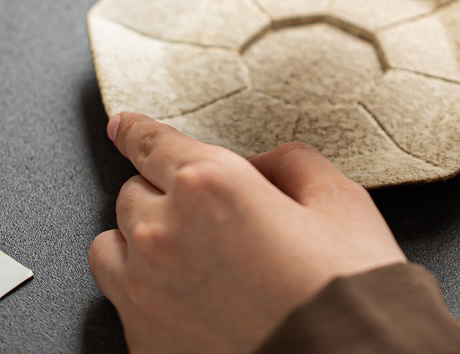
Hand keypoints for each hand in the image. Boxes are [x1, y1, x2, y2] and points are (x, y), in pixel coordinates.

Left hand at [88, 112, 405, 353]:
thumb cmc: (348, 290)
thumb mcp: (337, 199)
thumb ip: (289, 163)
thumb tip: (259, 168)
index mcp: (210, 184)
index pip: (151, 142)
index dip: (135, 129)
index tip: (124, 126)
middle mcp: (165, 232)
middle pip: (133, 192)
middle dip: (164, 193)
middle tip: (208, 215)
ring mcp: (146, 292)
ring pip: (111, 245)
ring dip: (139, 239)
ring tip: (183, 255)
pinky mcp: (143, 343)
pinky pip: (121, 300)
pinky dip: (143, 290)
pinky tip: (188, 299)